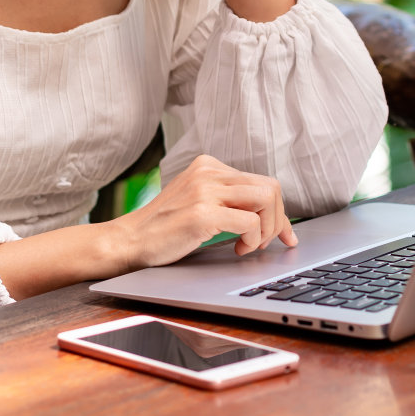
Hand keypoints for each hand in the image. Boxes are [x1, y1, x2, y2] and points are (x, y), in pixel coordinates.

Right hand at [105, 154, 297, 269]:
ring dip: (268, 228)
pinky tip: (238, 249)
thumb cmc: (164, 228)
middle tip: (268, 242)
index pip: (261, 181)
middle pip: (270, 187)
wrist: (129, 240)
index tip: (286, 234)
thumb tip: (271, 215)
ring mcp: (205, 190)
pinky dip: (253, 240)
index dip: (279, 211)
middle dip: (278, 219)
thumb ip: (226, 199)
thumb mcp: (197, 201)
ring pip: (266, 199)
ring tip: (251, 245)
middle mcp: (208, 171)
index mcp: (208, 165)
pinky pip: (250, 222)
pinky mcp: (202, 213)